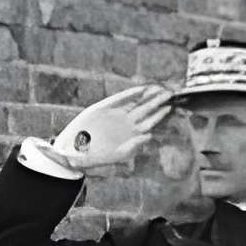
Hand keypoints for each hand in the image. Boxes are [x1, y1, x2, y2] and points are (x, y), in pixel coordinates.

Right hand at [52, 81, 175, 174]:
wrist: (75, 151)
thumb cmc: (98, 157)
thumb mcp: (119, 155)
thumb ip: (134, 146)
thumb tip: (150, 136)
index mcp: (132, 133)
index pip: (150, 121)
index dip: (160, 113)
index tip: (170, 106)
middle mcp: (126, 122)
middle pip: (145, 109)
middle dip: (157, 101)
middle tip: (169, 93)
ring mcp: (116, 114)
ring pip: (135, 102)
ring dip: (147, 96)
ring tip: (158, 88)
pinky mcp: (103, 108)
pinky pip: (119, 99)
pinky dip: (130, 94)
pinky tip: (141, 89)